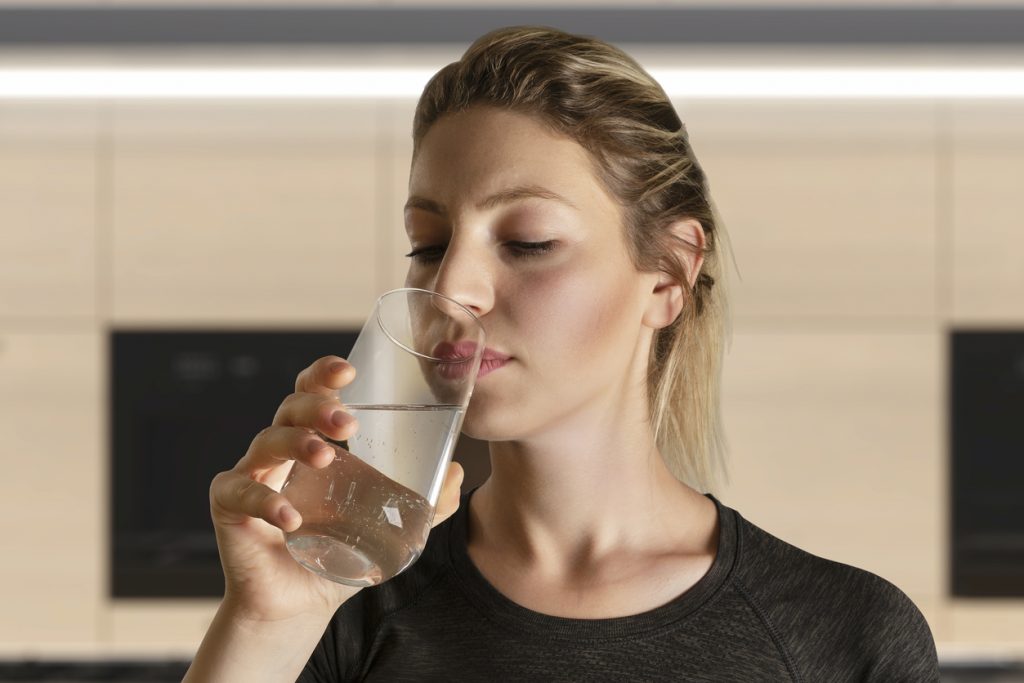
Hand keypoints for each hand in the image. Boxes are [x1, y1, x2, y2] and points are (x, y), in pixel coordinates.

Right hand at [207, 356, 464, 622]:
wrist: (298, 605)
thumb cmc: (335, 554)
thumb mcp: (386, 530)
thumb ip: (422, 505)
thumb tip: (457, 473)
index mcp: (312, 443)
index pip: (313, 395)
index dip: (324, 376)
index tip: (348, 372)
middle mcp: (280, 452)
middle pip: (290, 408)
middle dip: (318, 407)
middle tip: (349, 424)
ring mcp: (252, 475)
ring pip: (266, 441)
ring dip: (297, 443)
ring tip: (326, 457)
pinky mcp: (229, 507)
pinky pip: (240, 492)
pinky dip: (266, 501)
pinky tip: (291, 518)